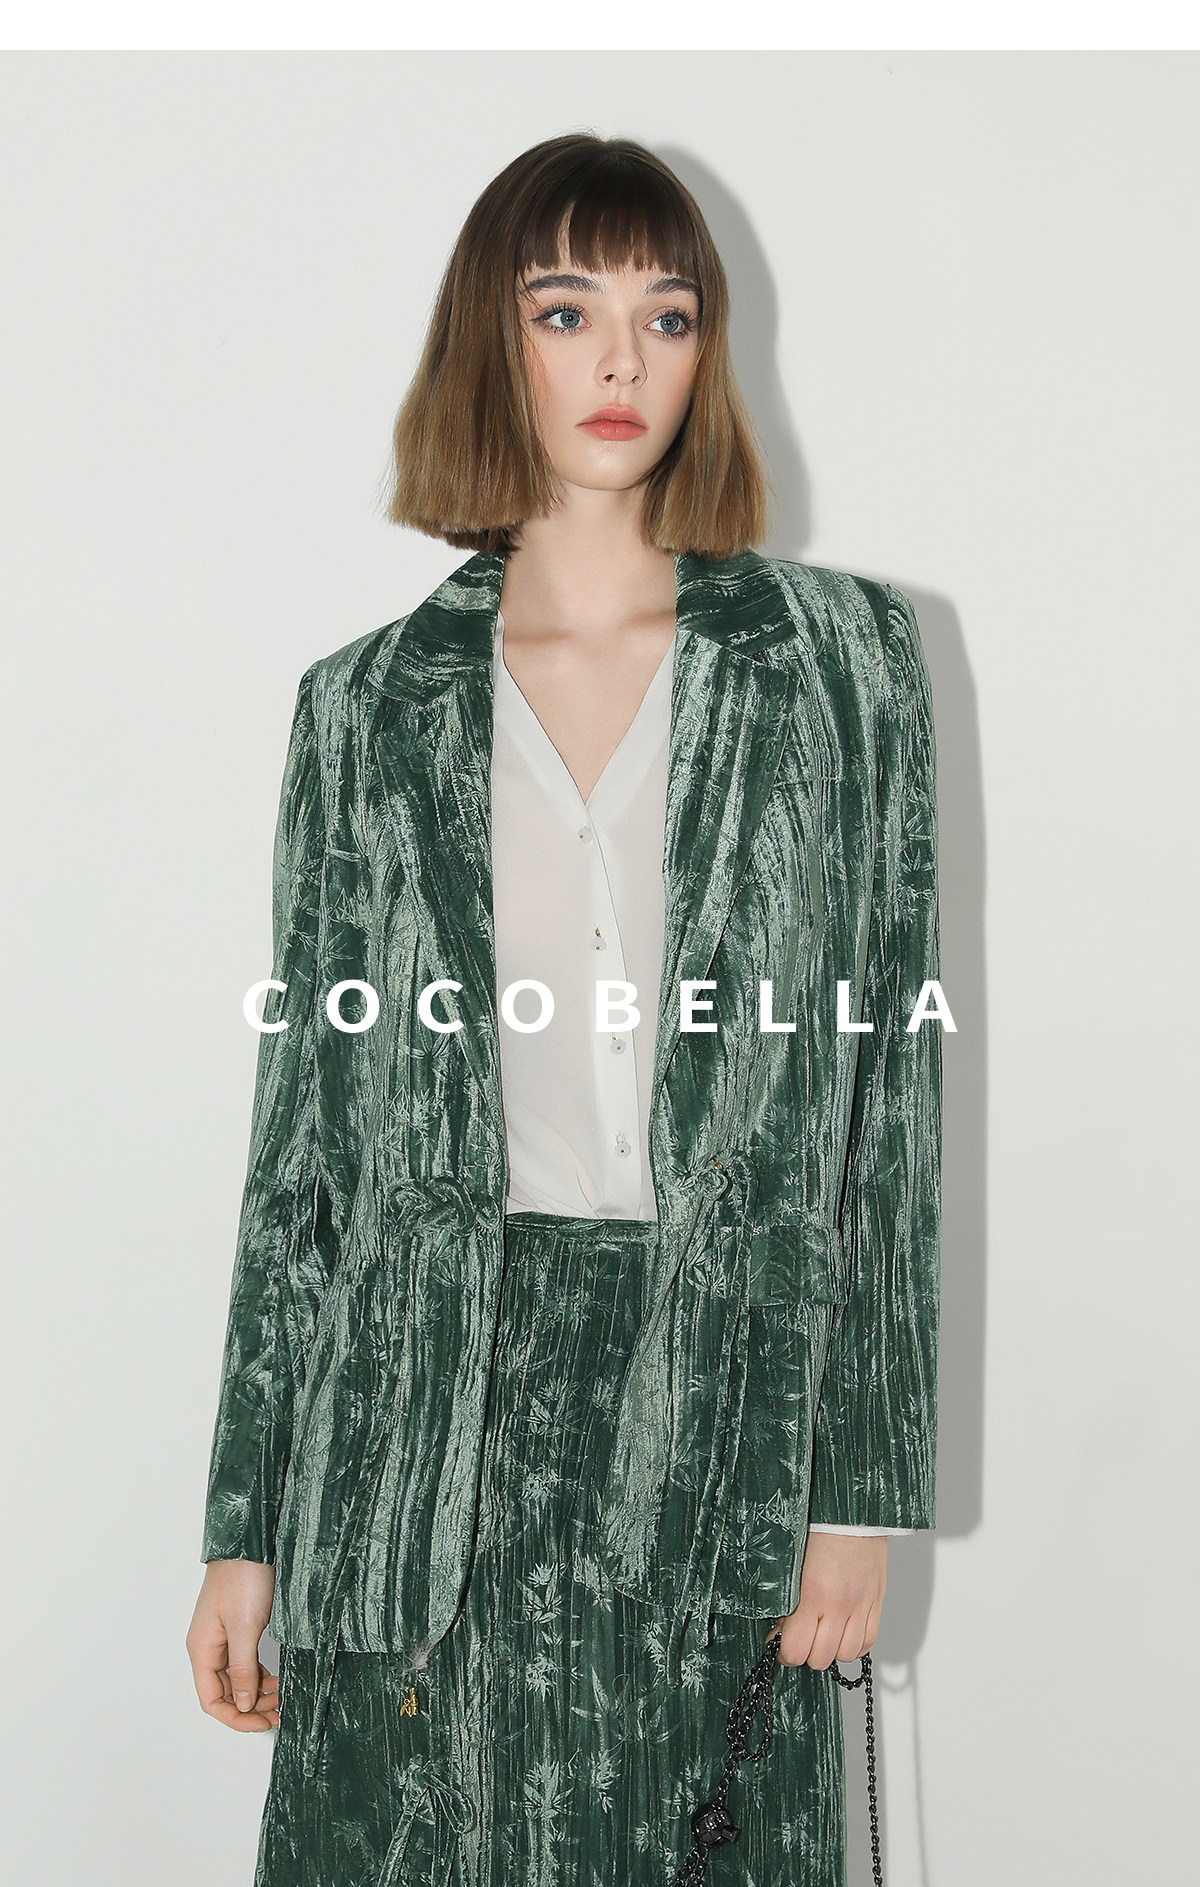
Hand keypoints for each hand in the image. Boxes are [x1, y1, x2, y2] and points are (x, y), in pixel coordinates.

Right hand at [186, 1560, 279, 1731]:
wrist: (252, 1540)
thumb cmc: (244, 1577)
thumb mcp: (245, 1628)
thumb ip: (243, 1669)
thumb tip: (243, 1704)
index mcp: (202, 1650)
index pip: (212, 1701)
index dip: (236, 1718)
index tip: (263, 1724)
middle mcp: (208, 1647)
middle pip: (225, 1693)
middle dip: (251, 1707)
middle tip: (280, 1712)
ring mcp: (223, 1637)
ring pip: (237, 1679)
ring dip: (258, 1692)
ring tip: (282, 1698)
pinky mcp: (238, 1626)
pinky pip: (245, 1662)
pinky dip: (260, 1674)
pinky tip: (277, 1678)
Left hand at [765, 1532, 886, 1668]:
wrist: (852, 1508)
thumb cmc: (819, 1526)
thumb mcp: (792, 1562)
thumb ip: (785, 1598)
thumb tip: (780, 1627)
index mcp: (813, 1594)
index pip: (796, 1649)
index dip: (784, 1652)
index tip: (779, 1643)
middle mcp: (839, 1605)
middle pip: (820, 1658)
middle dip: (805, 1652)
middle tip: (798, 1637)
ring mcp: (861, 1605)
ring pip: (845, 1655)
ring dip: (831, 1650)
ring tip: (822, 1634)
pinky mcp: (876, 1600)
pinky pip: (868, 1641)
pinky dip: (854, 1644)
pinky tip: (843, 1631)